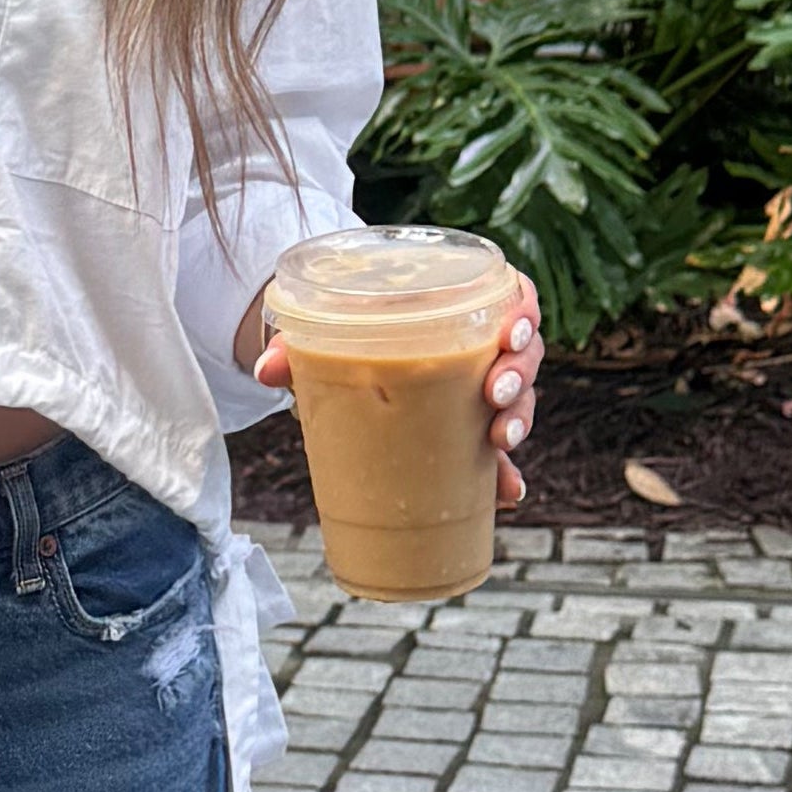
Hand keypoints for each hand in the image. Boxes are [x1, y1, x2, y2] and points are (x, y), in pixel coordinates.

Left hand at [244, 264, 542, 512]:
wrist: (338, 369)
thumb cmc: (346, 338)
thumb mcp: (325, 336)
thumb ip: (297, 347)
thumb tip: (265, 370)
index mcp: (459, 307)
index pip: (514, 298)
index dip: (525, 312)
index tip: (511, 333)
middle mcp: (479, 348)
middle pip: (524, 355)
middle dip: (519, 375)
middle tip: (495, 393)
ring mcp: (478, 394)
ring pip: (519, 402)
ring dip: (519, 419)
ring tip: (500, 440)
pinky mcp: (467, 435)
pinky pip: (499, 455)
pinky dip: (506, 475)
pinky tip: (509, 493)